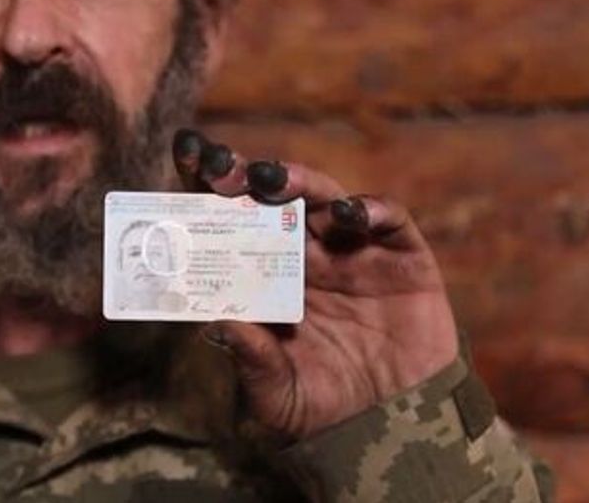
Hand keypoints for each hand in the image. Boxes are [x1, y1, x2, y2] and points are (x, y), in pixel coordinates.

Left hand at [172, 129, 458, 439]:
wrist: (395, 430)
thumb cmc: (324, 409)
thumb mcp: (277, 393)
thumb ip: (251, 359)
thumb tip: (215, 323)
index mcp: (267, 276)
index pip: (231, 221)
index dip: (208, 189)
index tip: (185, 158)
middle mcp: (307, 254)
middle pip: (272, 200)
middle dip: (244, 176)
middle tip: (220, 164)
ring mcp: (354, 252)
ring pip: (323, 198)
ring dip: (297, 181)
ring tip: (271, 179)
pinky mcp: (403, 258)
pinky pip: (388, 219)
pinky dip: (370, 208)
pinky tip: (347, 213)